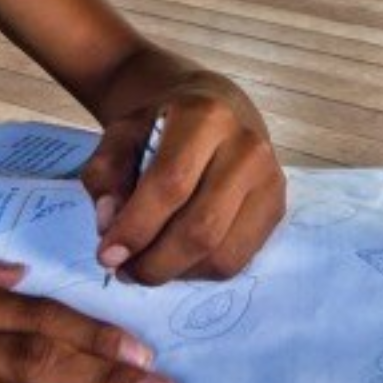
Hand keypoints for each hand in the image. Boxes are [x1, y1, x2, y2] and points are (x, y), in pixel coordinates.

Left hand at [83, 83, 285, 284]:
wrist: (210, 109)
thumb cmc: (158, 126)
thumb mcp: (120, 135)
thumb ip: (106, 174)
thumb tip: (108, 225)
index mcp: (203, 117)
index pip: (170, 183)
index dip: (136, 227)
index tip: (106, 256)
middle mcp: (245, 147)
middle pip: (201, 227)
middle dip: (155, 262)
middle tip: (123, 271)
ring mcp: (269, 179)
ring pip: (222, 252)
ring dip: (176, 273)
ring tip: (144, 268)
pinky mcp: (276, 207)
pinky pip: (238, 259)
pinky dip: (200, 271)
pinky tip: (174, 261)